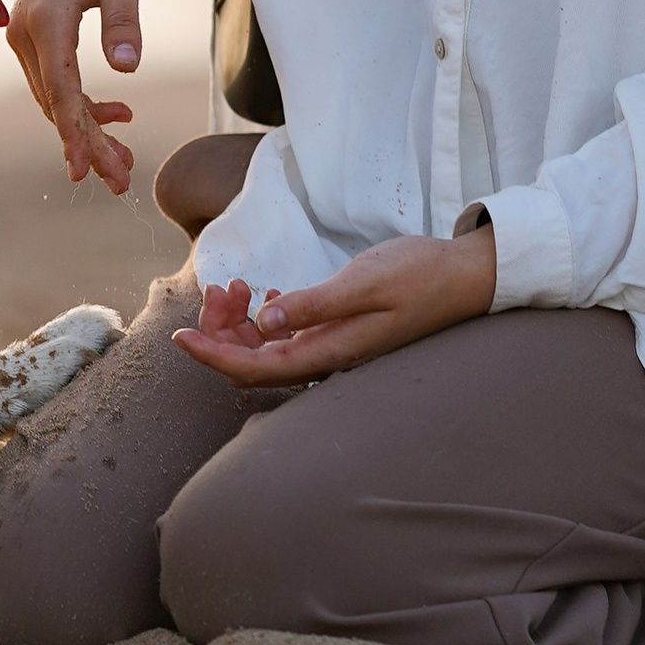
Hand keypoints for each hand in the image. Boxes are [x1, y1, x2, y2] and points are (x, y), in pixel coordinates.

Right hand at [6, 0, 143, 194]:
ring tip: (123, 158)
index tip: (85, 169)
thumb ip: (123, 19)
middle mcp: (26, 31)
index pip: (61, 88)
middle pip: (56, 102)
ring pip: (54, 96)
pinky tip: (115, 113)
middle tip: (120, 179)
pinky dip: (81, 103)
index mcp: (47, 17)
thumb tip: (126, 70)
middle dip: (87, 143)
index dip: (75, 132)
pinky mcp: (34, 33)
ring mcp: (25, 34)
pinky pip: (55, 80)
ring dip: (86, 128)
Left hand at [172, 228, 497, 384]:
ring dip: (243, 321)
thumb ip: (314, 304)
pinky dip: (269, 315)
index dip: (212, 356)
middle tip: (220, 288)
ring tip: (238, 284)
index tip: (178, 337)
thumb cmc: (420, 276)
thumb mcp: (364, 282)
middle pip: (256, 362)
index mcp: (330, 351)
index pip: (256, 369)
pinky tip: (268, 291)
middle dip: (224, 331)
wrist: (466, 276)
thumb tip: (265, 321)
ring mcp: (335, 346)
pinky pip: (290, 334)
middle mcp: (328, 356)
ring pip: (270, 347)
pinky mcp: (342, 331)